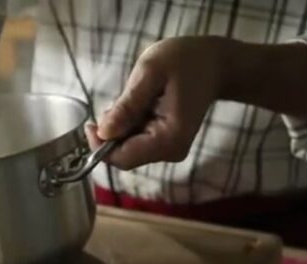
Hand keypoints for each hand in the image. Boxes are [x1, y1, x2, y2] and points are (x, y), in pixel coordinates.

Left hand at [84, 37, 306, 170]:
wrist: (215, 64)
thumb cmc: (185, 61)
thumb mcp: (150, 73)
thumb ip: (127, 105)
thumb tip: (103, 132)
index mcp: (168, 139)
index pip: (123, 158)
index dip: (100, 146)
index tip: (91, 123)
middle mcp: (170, 152)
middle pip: (125, 156)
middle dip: (112, 134)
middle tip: (118, 101)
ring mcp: (170, 150)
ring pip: (129, 149)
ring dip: (121, 127)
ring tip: (136, 97)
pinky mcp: (167, 144)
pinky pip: (138, 141)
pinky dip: (130, 125)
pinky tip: (141, 104)